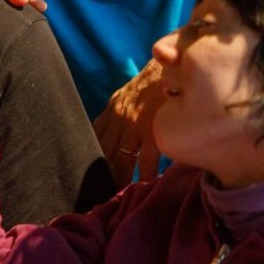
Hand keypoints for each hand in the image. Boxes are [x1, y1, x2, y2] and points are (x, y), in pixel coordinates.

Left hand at [92, 59, 164, 188]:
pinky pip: (146, 162)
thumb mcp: (129, 95)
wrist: (178, 64)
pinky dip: (144, 176)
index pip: (95, 138)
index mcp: (113, 109)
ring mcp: (135, 125)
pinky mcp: (153, 130)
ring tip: (114, 199)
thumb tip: (109, 135)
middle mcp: (119, 117)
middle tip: (93, 195)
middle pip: (103, 153)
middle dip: (99, 174)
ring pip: (121, 160)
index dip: (88, 159)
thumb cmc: (156, 82)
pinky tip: (145, 187)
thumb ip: (118, 114)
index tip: (85, 177)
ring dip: (118, 180)